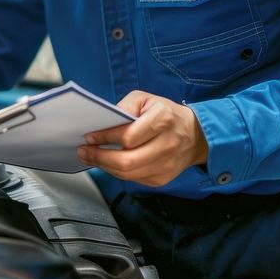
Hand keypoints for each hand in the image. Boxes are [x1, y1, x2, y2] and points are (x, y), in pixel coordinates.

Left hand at [76, 90, 207, 187]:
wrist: (196, 136)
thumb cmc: (167, 114)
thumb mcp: (146, 99)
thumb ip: (125, 106)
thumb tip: (105, 120)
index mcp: (162, 120)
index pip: (128, 136)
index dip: (105, 138)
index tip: (89, 137)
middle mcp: (166, 145)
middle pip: (126, 161)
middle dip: (99, 157)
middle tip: (84, 151)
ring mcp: (166, 165)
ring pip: (128, 174)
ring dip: (105, 167)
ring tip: (91, 157)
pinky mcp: (162, 179)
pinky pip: (133, 179)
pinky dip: (117, 172)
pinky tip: (108, 163)